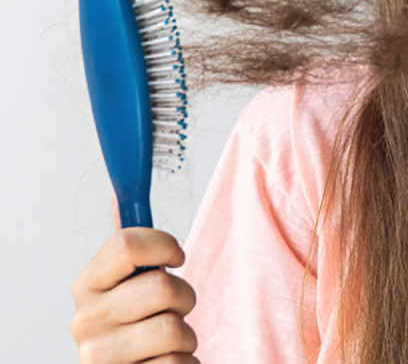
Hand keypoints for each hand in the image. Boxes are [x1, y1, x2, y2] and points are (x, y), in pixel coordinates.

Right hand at [70, 192, 197, 363]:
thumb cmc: (137, 325)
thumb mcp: (129, 283)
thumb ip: (129, 246)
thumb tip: (121, 196)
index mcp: (87, 286)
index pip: (126, 244)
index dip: (163, 245)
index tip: (177, 257)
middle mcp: (85, 321)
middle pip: (162, 286)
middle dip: (183, 297)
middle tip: (172, 309)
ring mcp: (100, 357)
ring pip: (174, 328)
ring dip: (186, 335)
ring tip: (168, 342)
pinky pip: (177, 363)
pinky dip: (184, 363)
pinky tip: (164, 363)